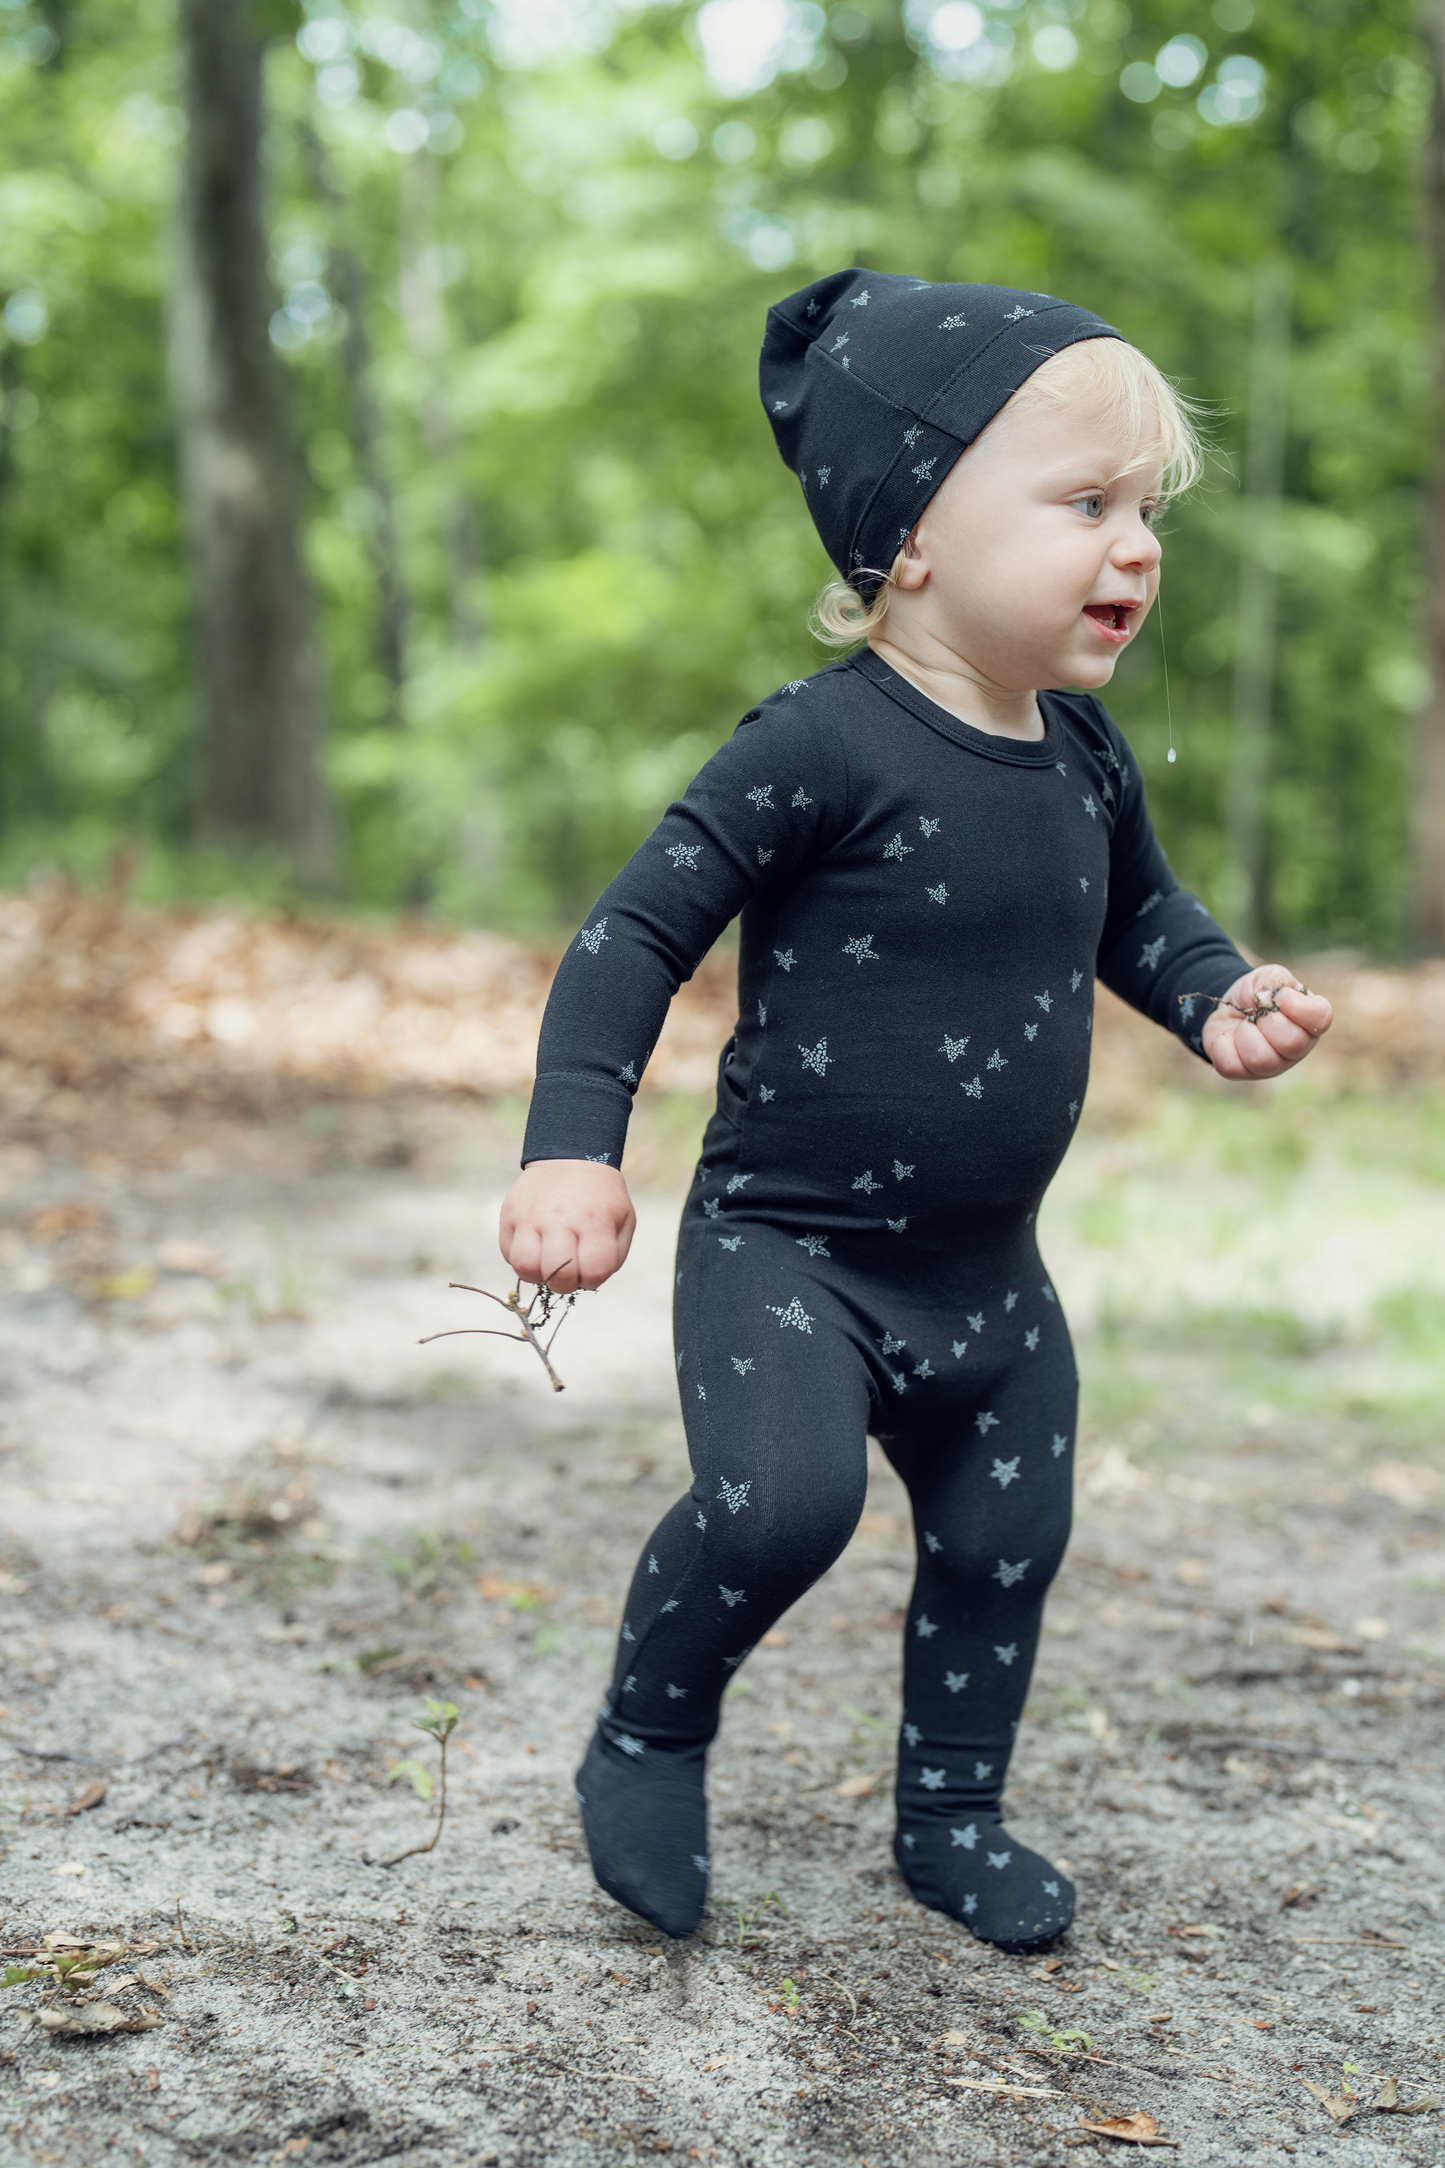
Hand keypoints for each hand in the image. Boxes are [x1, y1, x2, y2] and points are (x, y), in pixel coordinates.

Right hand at [498, 1160, 635, 1293]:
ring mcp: (531, 1216)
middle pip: (557, 1275)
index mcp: (595, 1221)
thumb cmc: (600, 1200)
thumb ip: (614, 1257)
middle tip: (568, 1272)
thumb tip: (590, 1281)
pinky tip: (535, 1248)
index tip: (591, 1271)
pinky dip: (521, 1260)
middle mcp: (560, 1219)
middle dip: (564, 1284)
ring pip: (524, 1267)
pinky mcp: (509, 1215)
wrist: (571, 1160)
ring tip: (547, 1264)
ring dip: (537, 1275)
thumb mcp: (623, 1221)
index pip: (594, 1271)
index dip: (593, 1281)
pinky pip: (508, 1254)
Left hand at [1201, 965, 1332, 1081]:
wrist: (1228, 1008)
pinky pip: (1232, 1066)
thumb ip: (1273, 980)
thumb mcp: (1267, 976)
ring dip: (1245, 1033)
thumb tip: (1266, 999)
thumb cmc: (1257, 995)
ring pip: (1262, 1060)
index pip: (1320, 1019)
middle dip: (1267, 1020)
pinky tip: (1229, 1036)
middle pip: (1291, 1043)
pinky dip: (1223, 1044)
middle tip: (1257, 1012)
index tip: (1280, 996)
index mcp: (1311, 1021)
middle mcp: (1298, 1048)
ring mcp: (1273, 1065)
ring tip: (1244, 1024)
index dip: (1298, 1007)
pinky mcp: (1244, 1073)